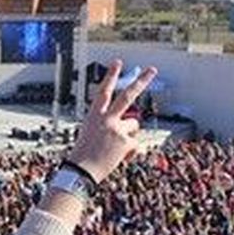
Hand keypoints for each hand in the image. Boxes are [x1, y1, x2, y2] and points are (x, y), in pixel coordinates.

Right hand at [65, 59, 155, 183]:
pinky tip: (117, 158)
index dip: (111, 76)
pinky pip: (135, 144)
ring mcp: (117, 130)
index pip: (104, 91)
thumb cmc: (84, 154)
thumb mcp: (90, 132)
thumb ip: (108, 123)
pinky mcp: (126, 142)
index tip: (117, 62)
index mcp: (94, 115)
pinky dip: (129, 152)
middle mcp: (106, 119)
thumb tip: (132, 123)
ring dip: (128, 135)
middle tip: (152, 69)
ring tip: (113, 148)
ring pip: (134, 124)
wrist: (81, 172)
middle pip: (128, 96)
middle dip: (141, 81)